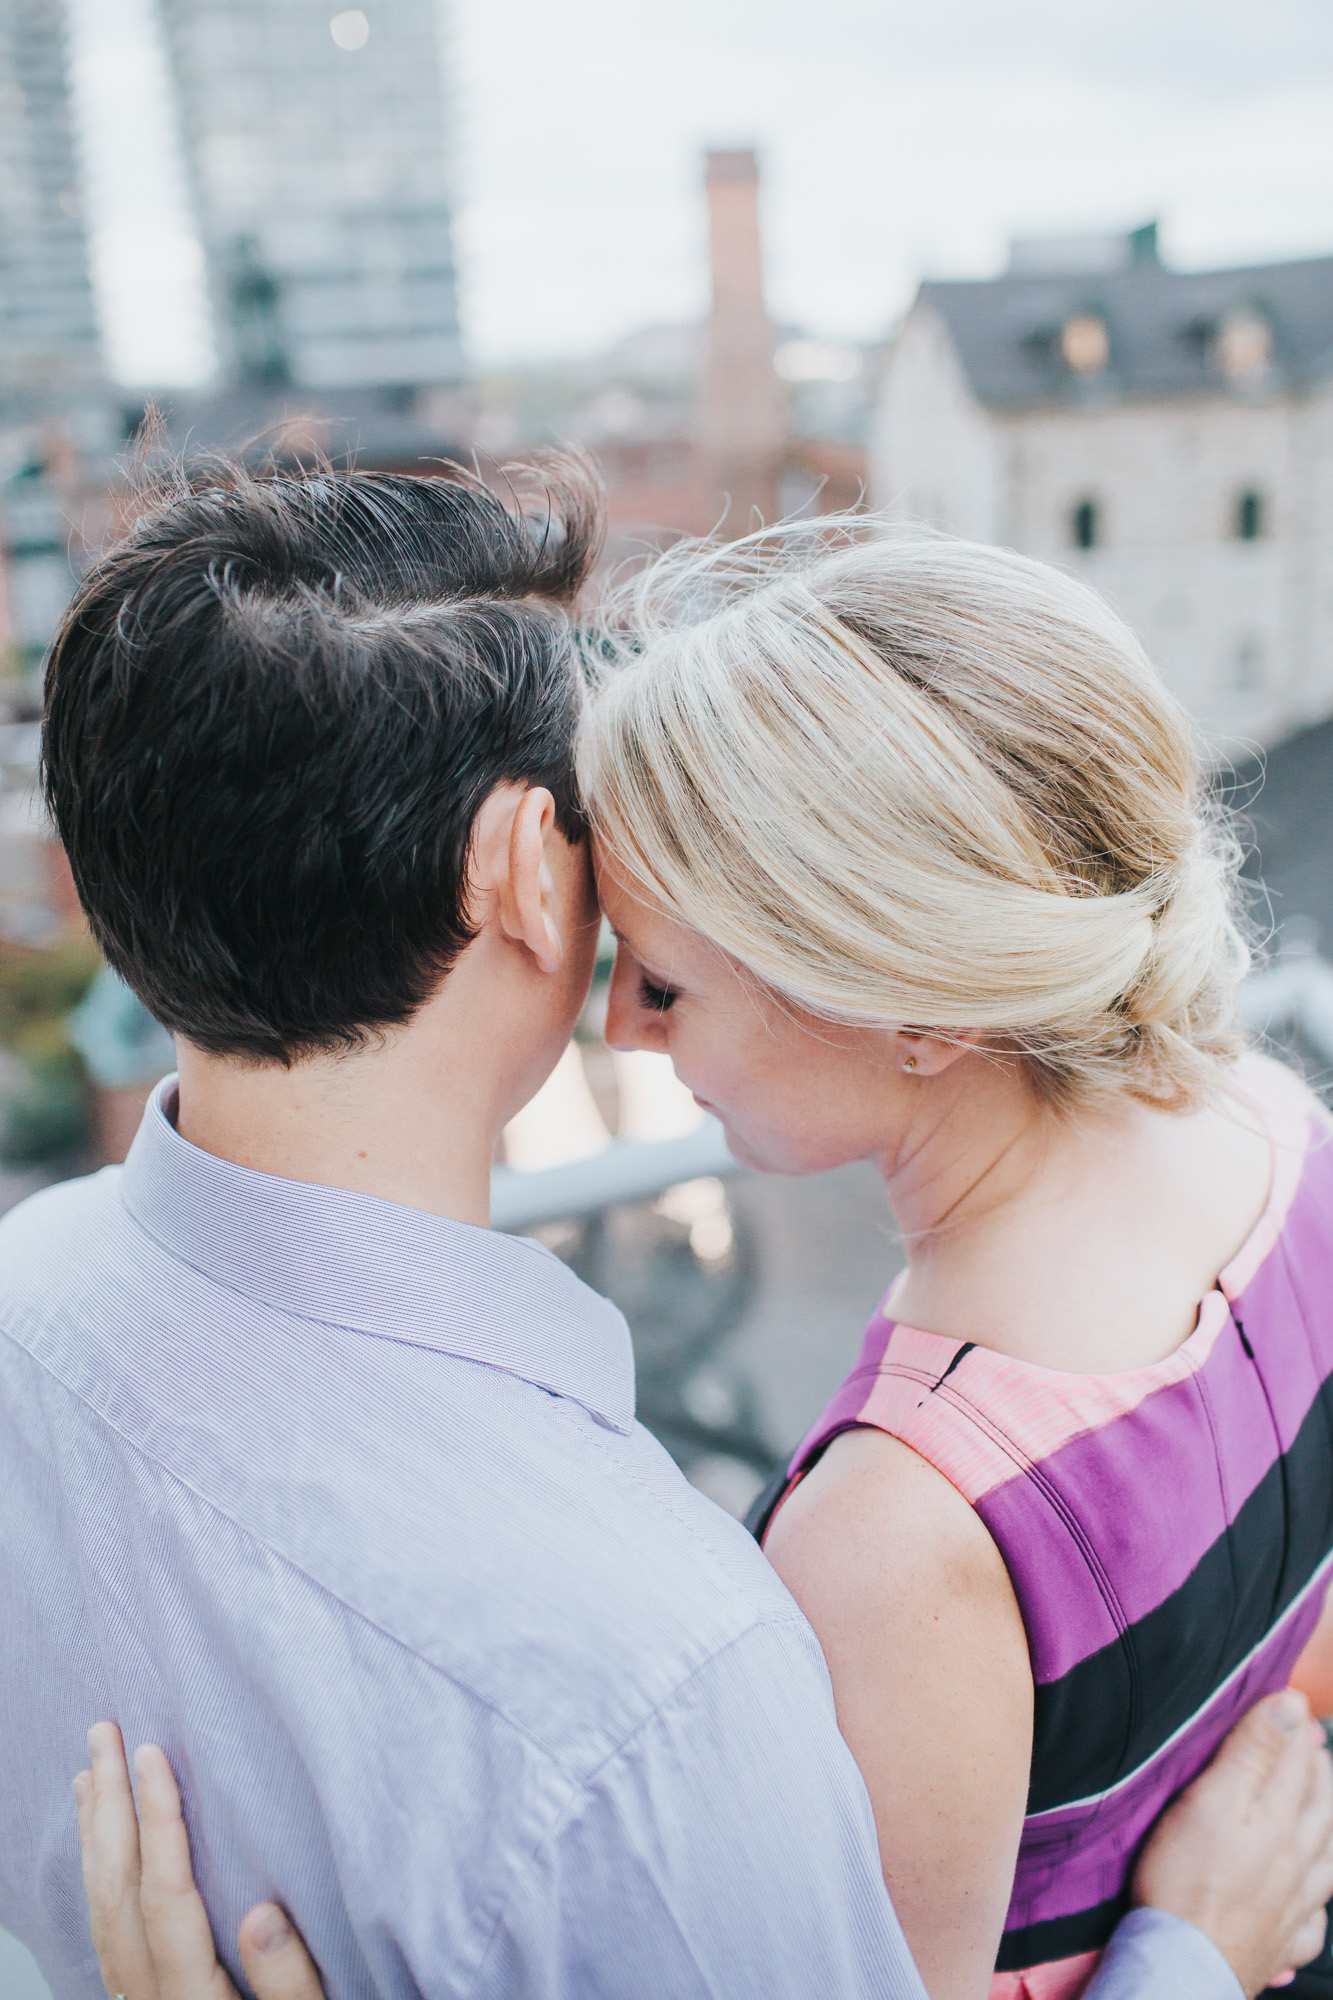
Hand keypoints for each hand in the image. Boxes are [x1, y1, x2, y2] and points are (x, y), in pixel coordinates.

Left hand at [73, 1722, 324, 1999]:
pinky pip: (104, 1934)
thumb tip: (261, 1913)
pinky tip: (103, 1849)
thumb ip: (289, 1984)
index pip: (167, 1899)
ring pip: (102, 1914)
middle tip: (103, 1735)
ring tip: (89, 1774)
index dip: (159, 1823)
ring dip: (95, 1837)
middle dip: (109, 1809)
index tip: (153, 1754)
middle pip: (118, 1897)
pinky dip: (98, 1878)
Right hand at [1133, 1689, 1332, 1997]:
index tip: (1291, 1701)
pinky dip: (1315, 1906)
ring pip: (1327, 1862)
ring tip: (1322, 1810)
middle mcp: (1299, 1863)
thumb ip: (1252, 1753)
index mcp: (1280, 1823)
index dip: (1294, 1728)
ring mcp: (1294, 1907)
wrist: (1184, 1966)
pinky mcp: (1281, 1943)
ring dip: (1327, 1829)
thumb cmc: (1186, 1880)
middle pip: (1321, 1809)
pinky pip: (1311, 1923)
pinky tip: (1310, 1903)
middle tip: (1313, 1746)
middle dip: (1318, 1772)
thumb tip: (1292, 1707)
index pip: (1298, 1764)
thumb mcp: (1210, 1800)